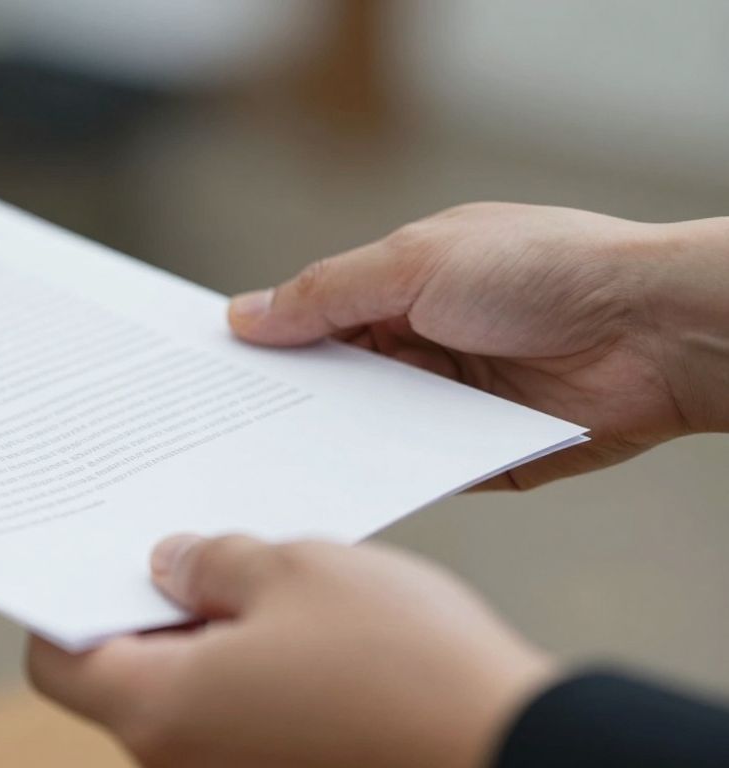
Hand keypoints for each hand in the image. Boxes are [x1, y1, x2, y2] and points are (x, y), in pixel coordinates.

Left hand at [28, 535, 555, 767]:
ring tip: (261, 572)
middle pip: (126, 675)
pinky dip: (251, 669)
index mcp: (161, 711)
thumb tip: (171, 564)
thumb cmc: (403, 663)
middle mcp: (184, 762)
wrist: (517, 751)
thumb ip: (213, 562)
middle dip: (152, 606)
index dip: (67, 598)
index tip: (93, 550)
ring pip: (191, 694)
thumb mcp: (296, 570)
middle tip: (190, 541)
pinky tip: (301, 621)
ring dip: (210, 634)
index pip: (61, 658)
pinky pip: (241, 718)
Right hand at [227, 203, 728, 487]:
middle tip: (217, 421)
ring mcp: (447, 397)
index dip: (264, 335)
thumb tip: (244, 314)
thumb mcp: (415, 263)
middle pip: (332, 374)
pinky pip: (410, 465)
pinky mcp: (473, 451)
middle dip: (284, 394)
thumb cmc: (545, 270)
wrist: (653, 332)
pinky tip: (331, 483)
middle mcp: (420, 339)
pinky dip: (377, 471)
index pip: (314, 312)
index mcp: (401, 282)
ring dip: (326, 436)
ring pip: (364, 424)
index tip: (207, 363)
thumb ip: (326, 294)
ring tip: (259, 458)